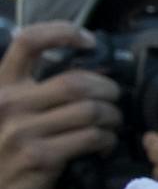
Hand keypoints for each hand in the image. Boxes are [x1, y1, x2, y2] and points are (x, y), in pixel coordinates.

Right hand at [0, 23, 120, 188]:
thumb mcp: (10, 113)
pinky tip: (105, 144)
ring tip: (113, 124)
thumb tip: (86, 72)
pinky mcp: (41, 156)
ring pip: (90, 110)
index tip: (88, 40)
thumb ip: (35, 91)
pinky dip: (107, 139)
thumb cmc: (9, 150)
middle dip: (107, 88)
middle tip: (116, 98)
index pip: (27, 41)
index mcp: (2, 85)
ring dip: (113, 116)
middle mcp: (9, 103)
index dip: (62, 32)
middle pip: (75, 81)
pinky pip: (92, 137)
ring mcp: (24, 130)